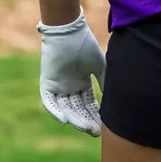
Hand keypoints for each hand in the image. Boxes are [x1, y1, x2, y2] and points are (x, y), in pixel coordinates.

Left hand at [37, 9, 105, 136]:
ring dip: (74, 119)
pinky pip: (49, 102)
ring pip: (65, 108)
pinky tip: (65, 119)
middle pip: (77, 109)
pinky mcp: (47, 83)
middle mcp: (69, 87)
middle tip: (95, 132)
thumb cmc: (85, 44)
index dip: (95, 115)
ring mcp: (58, 86)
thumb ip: (105, 82)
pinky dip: (55, 111)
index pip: (88, 104)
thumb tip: (113, 100)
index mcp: (81, 83)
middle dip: (86, 121)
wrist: (69, 29)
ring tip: (85, 127)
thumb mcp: (99, 65)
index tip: (104, 127)